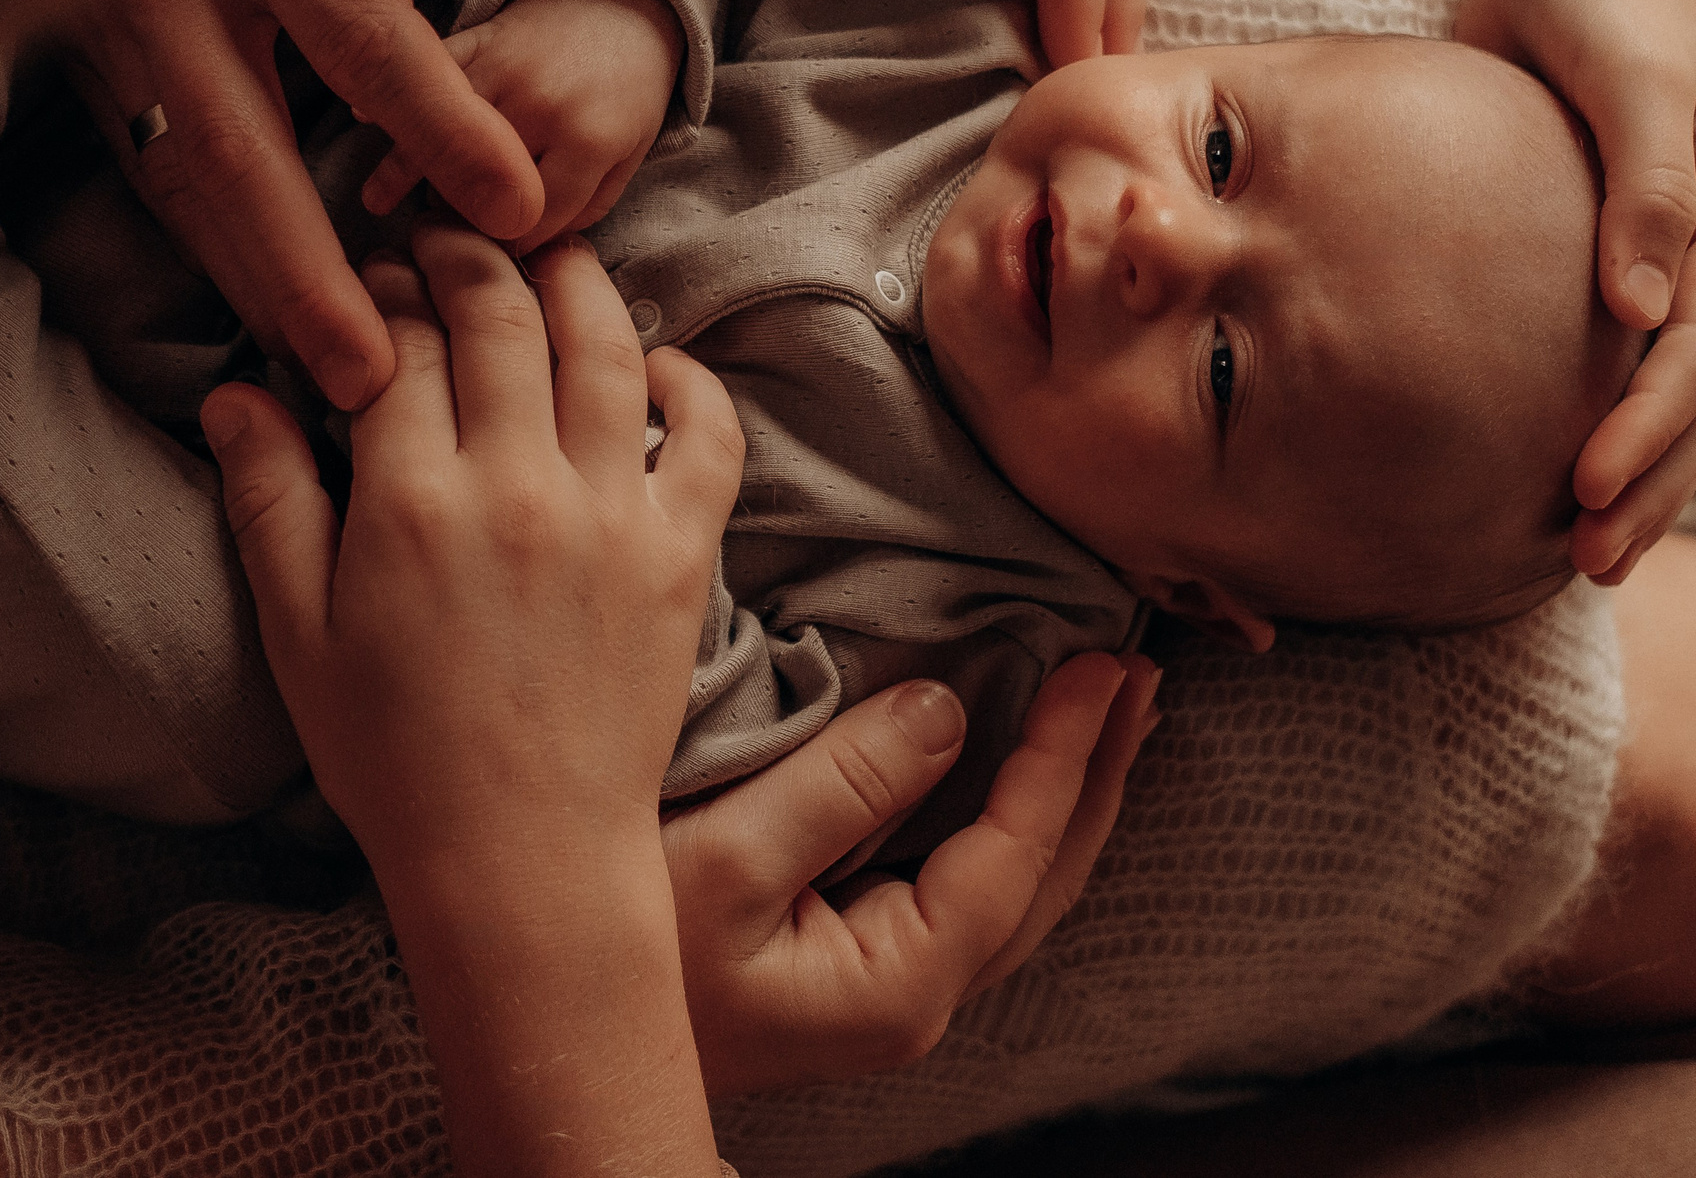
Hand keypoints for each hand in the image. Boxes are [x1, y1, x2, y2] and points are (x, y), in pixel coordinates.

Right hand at [66, 0, 557, 411]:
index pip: (367, 43)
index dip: (443, 131)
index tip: (511, 205)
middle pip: (247, 163)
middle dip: (307, 283)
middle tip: (368, 385)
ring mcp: (97, 14)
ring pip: (172, 176)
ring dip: (237, 282)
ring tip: (301, 374)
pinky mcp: (53, 25)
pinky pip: (124, 146)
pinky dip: (179, 224)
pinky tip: (225, 277)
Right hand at [205, 223, 742, 876]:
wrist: (519, 858)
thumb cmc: (394, 757)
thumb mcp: (299, 633)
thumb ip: (269, 500)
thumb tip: (236, 389)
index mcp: (410, 503)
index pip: (399, 340)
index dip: (379, 294)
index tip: (371, 284)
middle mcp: (516, 489)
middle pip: (501, 316)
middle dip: (466, 256)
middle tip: (450, 242)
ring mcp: (611, 516)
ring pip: (604, 348)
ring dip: (576, 282)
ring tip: (548, 256)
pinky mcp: (681, 555)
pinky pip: (709, 438)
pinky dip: (690, 383)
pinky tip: (655, 362)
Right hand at [363, 0, 687, 253]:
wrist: (620, 4)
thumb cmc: (625, 92)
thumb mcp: (627, 157)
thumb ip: (582, 209)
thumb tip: (520, 249)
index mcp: (588, 139)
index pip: (530, 221)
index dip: (509, 248)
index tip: (492, 255)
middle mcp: (539, 106)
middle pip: (476, 185)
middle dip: (458, 216)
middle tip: (440, 233)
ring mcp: (500, 69)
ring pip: (439, 132)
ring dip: (405, 169)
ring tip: (376, 202)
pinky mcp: (473, 39)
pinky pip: (422, 73)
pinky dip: (391, 91)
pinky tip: (364, 116)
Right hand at [663, 657, 1160, 1096]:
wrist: (554, 1033)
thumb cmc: (625, 949)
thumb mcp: (726, 854)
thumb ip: (845, 783)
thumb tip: (948, 709)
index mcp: (900, 981)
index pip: (1017, 847)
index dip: (1068, 749)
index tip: (1105, 663)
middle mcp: (913, 998)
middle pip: (1044, 874)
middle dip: (1099, 771)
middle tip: (1141, 675)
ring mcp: (888, 991)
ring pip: (1015, 884)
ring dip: (1067, 794)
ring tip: (1108, 713)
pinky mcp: (855, 968)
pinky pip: (969, 883)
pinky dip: (1010, 817)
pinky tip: (1011, 773)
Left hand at [1455, 0, 1695, 582]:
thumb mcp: (1624, 70)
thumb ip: (1644, 180)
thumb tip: (1639, 307)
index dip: (1652, 424)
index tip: (1584, 487)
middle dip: (1654, 481)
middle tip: (1591, 564)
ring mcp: (1680, 256)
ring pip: (1676, 393)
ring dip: (1638, 476)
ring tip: (1583, 555)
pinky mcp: (1617, 258)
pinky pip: (1623, 364)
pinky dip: (1601, 426)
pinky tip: (1550, 486)